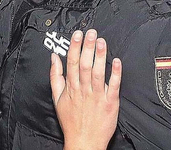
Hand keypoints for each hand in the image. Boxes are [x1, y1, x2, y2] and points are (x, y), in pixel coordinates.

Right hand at [51, 29, 121, 149]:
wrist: (84, 142)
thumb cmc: (71, 121)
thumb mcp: (57, 99)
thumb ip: (55, 76)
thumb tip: (53, 58)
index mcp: (71, 87)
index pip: (72, 62)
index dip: (74, 46)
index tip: (77, 34)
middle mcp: (84, 90)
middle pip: (85, 64)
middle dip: (88, 47)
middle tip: (91, 32)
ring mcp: (97, 96)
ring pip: (98, 73)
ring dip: (100, 56)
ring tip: (102, 42)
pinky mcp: (110, 103)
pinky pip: (113, 86)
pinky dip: (115, 73)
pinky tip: (117, 62)